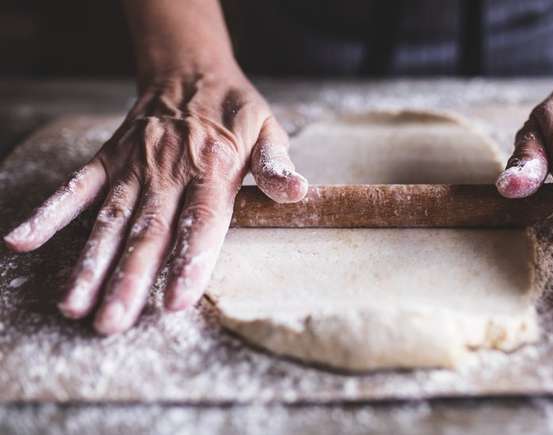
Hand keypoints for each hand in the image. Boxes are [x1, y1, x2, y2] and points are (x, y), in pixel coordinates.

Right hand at [3, 66, 307, 333]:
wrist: (190, 70)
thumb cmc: (235, 113)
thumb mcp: (268, 132)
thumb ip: (277, 166)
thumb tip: (299, 194)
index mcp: (213, 169)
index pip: (201, 223)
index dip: (189, 262)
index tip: (173, 302)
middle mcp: (169, 171)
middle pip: (147, 233)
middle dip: (128, 281)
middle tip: (111, 324)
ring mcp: (133, 166)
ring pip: (109, 220)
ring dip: (89, 264)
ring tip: (74, 305)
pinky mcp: (109, 159)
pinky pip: (75, 187)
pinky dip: (49, 213)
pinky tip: (20, 241)